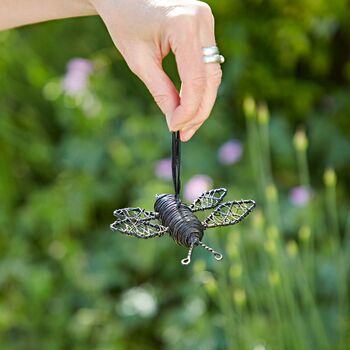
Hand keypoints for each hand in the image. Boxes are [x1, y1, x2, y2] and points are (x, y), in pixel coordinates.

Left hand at [91, 0, 221, 140]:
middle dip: (199, 110)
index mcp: (184, 25)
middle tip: (185, 133)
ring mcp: (207, 22)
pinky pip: (207, 65)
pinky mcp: (204, 28)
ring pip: (212, 74)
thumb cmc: (125, 21)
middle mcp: (202, 21)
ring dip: (201, 102)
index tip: (175, 128)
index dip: (188, 109)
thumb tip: (175, 120)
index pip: (195, 79)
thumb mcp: (139, 60)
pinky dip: (199, 87)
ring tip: (186, 124)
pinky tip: (189, 105)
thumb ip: (161, 91)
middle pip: (210, 78)